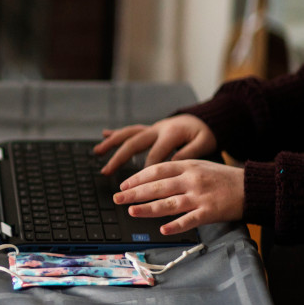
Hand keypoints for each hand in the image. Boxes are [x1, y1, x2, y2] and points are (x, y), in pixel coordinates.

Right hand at [93, 114, 216, 174]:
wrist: (206, 118)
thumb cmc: (206, 133)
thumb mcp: (205, 143)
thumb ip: (189, 153)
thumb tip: (172, 164)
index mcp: (170, 134)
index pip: (154, 155)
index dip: (146, 171)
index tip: (138, 187)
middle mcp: (157, 129)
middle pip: (133, 144)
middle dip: (118, 158)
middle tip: (106, 171)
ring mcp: (152, 128)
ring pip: (127, 135)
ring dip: (111, 143)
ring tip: (97, 152)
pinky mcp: (150, 129)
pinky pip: (131, 130)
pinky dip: (117, 132)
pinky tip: (104, 134)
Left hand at [113, 159, 243, 234]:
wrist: (252, 186)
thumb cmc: (223, 177)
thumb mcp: (199, 165)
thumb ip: (177, 170)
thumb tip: (151, 178)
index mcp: (187, 166)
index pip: (156, 170)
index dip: (137, 178)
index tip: (123, 185)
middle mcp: (191, 180)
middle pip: (157, 186)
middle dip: (134, 193)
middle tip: (117, 198)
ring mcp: (200, 196)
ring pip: (169, 203)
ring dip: (148, 208)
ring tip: (131, 212)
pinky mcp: (210, 211)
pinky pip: (190, 220)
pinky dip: (175, 225)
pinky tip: (162, 229)